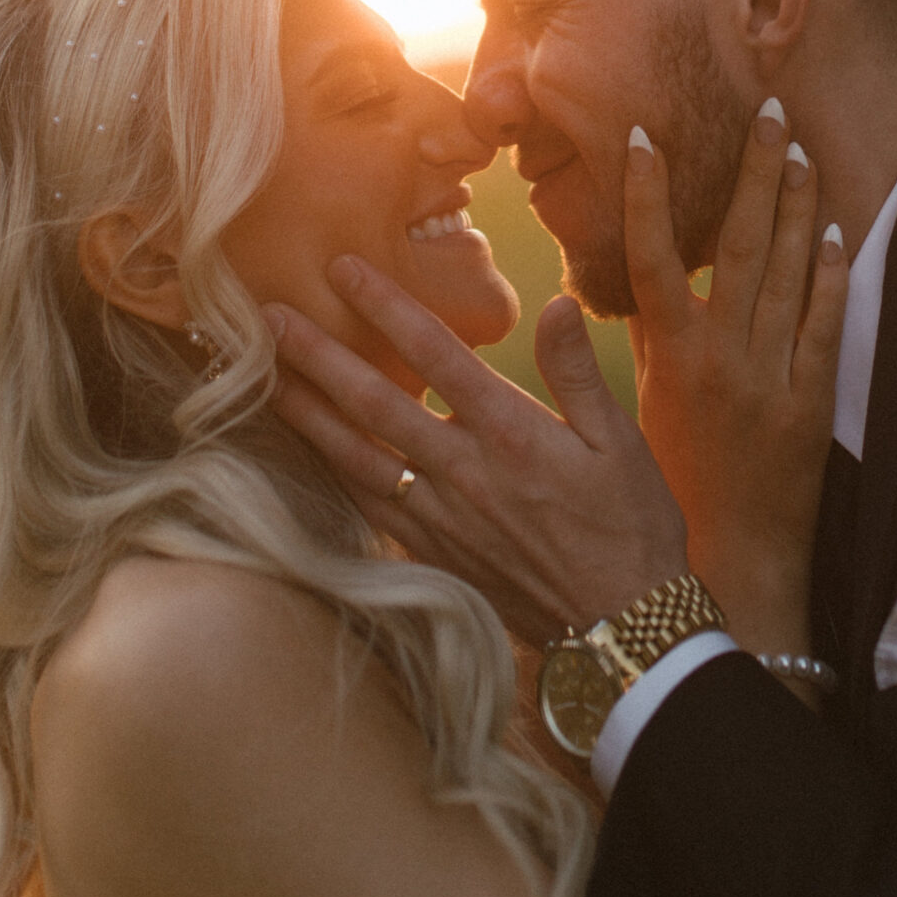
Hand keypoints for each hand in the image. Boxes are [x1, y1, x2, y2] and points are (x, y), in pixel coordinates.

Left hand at [265, 257, 688, 646]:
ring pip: (356, 458)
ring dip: (308, 415)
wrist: (623, 629)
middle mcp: (464, 472)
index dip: (385, 305)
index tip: (343, 268)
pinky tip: (311, 455)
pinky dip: (333, 476)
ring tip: (265, 380)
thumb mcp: (620, 440)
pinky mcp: (434, 556)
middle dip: (318, 355)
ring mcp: (441, 519)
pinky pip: (370, 509)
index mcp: (511, 432)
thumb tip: (555, 305)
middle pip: (375, 403)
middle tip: (267, 318)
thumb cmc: (632, 525)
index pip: (435, 353)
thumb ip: (576, 372)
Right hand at [624, 102, 849, 651]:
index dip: (647, 193)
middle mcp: (718, 356)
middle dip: (754, 172)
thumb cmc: (674, 483)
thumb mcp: (641, 410)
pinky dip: (829, 275)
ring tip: (801, 148)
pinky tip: (834, 230)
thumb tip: (608, 288)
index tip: (646, 134)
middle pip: (736, 245)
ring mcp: (769, 376)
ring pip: (785, 272)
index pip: (651, 255)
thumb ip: (638, 342)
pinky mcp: (812, 400)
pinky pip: (825, 324)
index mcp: (669, 355)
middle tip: (770, 108)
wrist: (733, 555)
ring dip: (795, 205)